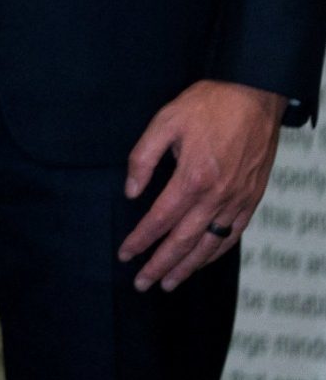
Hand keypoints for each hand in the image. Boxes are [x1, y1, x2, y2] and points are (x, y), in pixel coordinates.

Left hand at [118, 80, 284, 290]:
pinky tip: (202, 260)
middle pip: (184, 241)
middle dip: (161, 265)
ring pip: (210, 244)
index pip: (160, 219)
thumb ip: (143, 158)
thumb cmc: (207, 105)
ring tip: (169, 283)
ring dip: (188, 267)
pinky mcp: (251, 199)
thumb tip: (131, 191)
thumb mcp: (164, 122)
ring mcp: (238, 200)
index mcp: (192, 177)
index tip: (125, 255)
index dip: (141, 240)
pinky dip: (216, 252)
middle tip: (143, 283)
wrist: (253, 96)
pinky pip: (233, 234)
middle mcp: (217, 195)